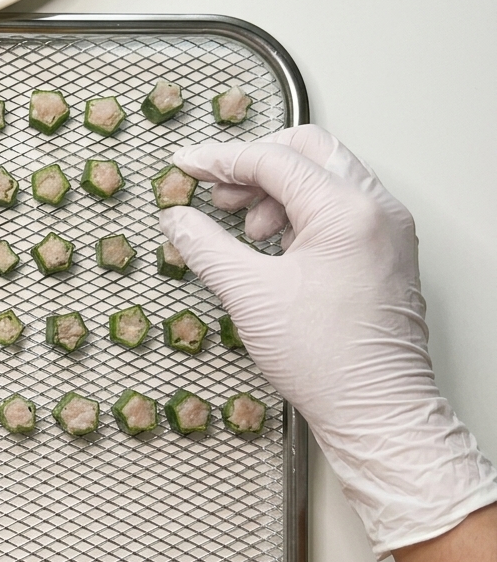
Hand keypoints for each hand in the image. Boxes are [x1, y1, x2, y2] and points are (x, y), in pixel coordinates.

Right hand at [159, 124, 496, 556]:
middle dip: (255, 165)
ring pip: (325, 177)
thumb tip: (176, 219)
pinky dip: (299, 213)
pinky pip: (338, 208)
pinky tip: (272, 246)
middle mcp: (377, 210)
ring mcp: (386, 230)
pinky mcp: (384, 252)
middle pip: (308, 151)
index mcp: (347, 211)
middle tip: (216, 192)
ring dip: (277, 191)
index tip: (185, 165)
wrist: (375, 410)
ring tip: (244, 229)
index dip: (220, 159)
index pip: (274, 160)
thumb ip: (204, 245)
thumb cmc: (326, 359)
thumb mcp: (248, 294)